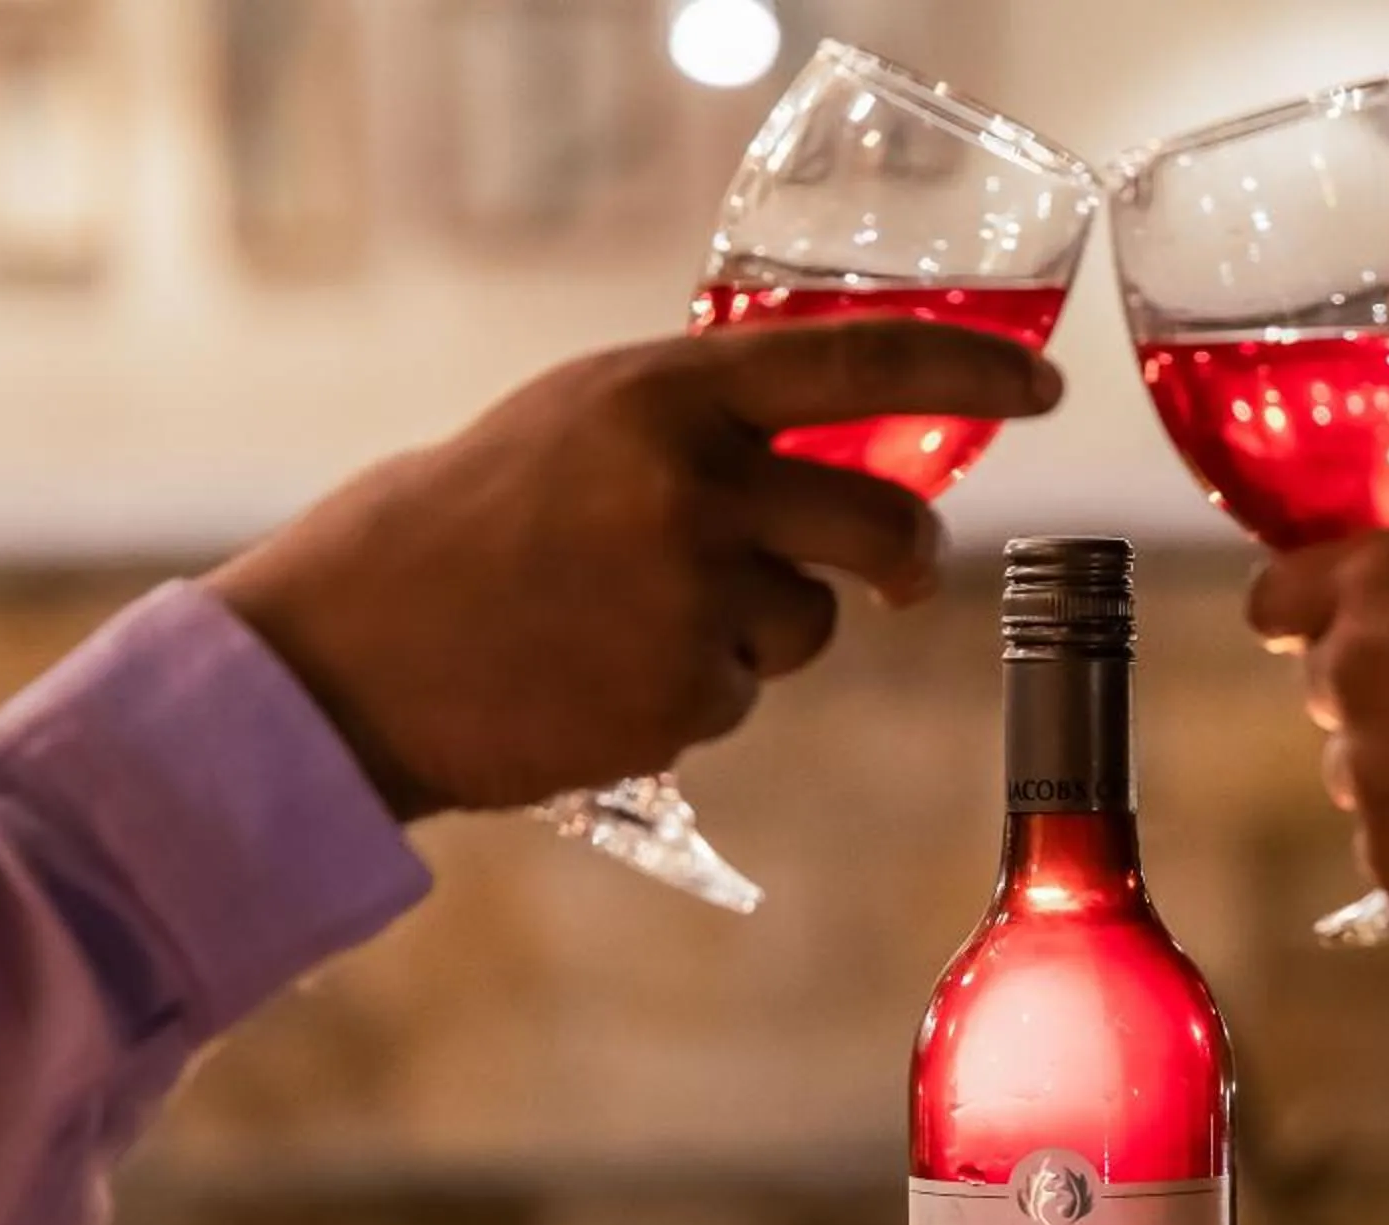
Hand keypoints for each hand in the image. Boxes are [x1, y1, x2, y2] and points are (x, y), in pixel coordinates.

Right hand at [209, 321, 1062, 817]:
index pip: (862, 361)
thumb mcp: (578, 425)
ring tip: (631, 625)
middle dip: (907, 558)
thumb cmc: (456, 532)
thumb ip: (699, 428)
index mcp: (663, 391)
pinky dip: (691, 699)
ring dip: (758, 635)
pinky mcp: (680, 697)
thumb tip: (831, 448)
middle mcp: (692, 485)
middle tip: (903, 574)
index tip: (1043, 388)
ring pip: (810, 626)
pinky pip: (740, 698)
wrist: (345, 657)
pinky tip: (598, 680)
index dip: (973, 371)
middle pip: (885, 524)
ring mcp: (690, 597)